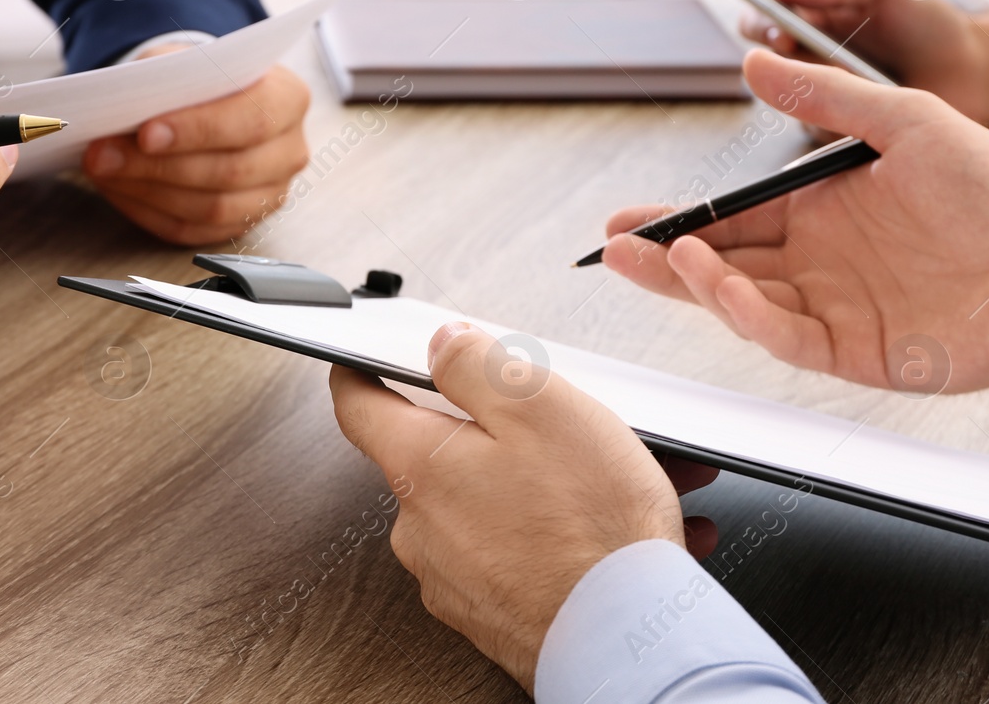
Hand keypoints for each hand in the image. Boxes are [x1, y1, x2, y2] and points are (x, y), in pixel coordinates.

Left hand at [83, 47, 309, 245]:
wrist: (204, 100)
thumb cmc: (196, 77)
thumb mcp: (183, 61)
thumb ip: (166, 80)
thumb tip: (125, 109)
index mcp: (288, 99)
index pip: (250, 120)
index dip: (197, 130)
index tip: (145, 133)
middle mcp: (289, 150)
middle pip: (230, 170)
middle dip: (159, 166)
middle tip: (104, 154)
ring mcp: (270, 193)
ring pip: (211, 208)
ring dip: (148, 191)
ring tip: (103, 169)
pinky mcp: (241, 223)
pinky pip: (193, 230)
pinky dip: (148, 212)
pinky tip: (119, 189)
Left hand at [329, 324, 716, 691]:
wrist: (628, 644)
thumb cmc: (589, 529)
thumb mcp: (538, 408)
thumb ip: (478, 365)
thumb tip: (442, 344)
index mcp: (420, 467)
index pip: (360, 407)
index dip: (363, 372)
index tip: (366, 360)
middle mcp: (423, 528)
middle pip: (441, 455)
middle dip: (500, 433)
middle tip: (563, 425)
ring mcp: (454, 577)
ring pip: (493, 504)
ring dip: (549, 487)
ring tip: (623, 481)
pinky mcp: (493, 613)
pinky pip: (521, 553)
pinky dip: (563, 535)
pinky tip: (621, 529)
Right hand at [603, 50, 988, 393]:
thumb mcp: (903, 118)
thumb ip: (823, 98)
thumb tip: (753, 62)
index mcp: (821, 212)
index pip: (732, 219)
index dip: (678, 220)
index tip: (631, 218)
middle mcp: (818, 263)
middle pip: (720, 264)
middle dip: (663, 258)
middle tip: (615, 247)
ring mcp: (833, 309)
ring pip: (740, 302)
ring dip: (692, 283)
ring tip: (656, 257)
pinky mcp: (855, 351)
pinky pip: (784, 337)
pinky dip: (745, 315)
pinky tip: (718, 286)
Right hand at [742, 0, 988, 123]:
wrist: (968, 72)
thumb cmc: (926, 21)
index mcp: (808, 17)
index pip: (761, 18)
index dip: (760, 23)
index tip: (779, 30)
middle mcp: (804, 57)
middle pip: (760, 62)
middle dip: (775, 62)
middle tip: (801, 58)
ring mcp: (818, 95)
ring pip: (784, 100)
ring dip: (811, 94)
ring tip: (857, 85)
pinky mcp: (836, 128)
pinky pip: (814, 129)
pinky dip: (832, 121)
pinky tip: (865, 110)